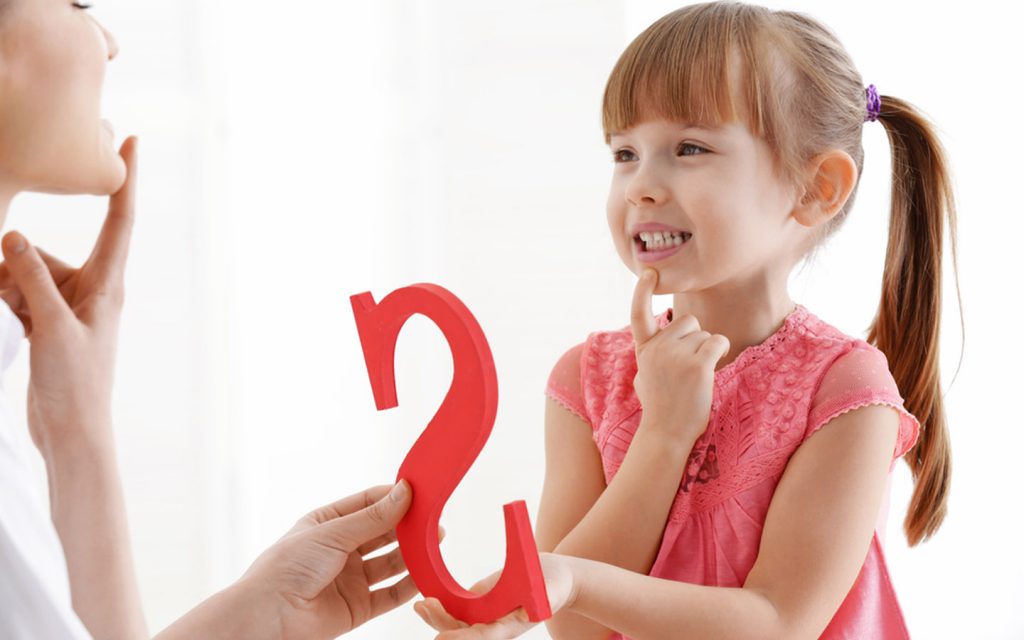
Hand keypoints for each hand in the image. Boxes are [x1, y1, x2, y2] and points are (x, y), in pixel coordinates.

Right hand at [0, 137, 137, 455]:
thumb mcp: (52, 327)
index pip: (119, 222)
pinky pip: (18, 295)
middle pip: (44, 255)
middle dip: (14, 267)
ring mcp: (68, 307)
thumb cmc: (75, 384)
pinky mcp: (48, 324)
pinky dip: (5, 301)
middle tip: (11, 299)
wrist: (71, 432)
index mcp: (107, 285)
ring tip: (12, 320)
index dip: (125, 181)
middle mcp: (92, 290)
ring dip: (4, 288)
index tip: (132, 142)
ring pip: (23, 274)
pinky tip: (5, 320)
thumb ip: (32, 278)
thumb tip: (13, 236)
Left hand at [233, 482, 419, 638]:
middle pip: (383, 533)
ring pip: (390, 563)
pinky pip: (390, 594)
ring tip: (436, 542)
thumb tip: (405, 491)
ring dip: (412, 553)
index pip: (368, 504)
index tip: (421, 491)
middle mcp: (340, 550)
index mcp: (328, 524)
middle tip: (434, 519)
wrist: (268, 618)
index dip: (394, 497)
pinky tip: (426, 574)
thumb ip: (373, 517)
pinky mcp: (357, 607)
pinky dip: (409, 585)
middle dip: (408, 526)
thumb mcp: (333, 533)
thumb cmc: (287, 567)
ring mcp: (350, 579)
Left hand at [413, 553, 575, 639]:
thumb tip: (539, 595)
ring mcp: (483, 618)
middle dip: (441, 622)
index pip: (482, 637)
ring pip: (455, 623)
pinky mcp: (477, 606)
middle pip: (462, 631)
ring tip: (420, 605)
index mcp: (509, 626)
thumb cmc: (553, 583)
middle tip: (423, 607)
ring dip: (437, 616)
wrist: (553, 580)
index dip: (462, 638)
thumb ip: (541, 594)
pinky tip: (425, 600)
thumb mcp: (549, 587)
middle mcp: (493, 626)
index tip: (441, 639)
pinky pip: (455, 610)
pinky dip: (440, 607)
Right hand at [630, 269, 729, 441]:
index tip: (649, 272)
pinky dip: (719, 352)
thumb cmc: (659, 405)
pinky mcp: (698, 364)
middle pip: (687, 321)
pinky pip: (717, 342)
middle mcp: (657, 347)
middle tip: (686, 366)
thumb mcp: (644, 374)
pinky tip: (711, 370)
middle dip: (693, 338)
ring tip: (694, 377)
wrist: (666, 433)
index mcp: (643, 348)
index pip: (638, 312)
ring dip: (706, 351)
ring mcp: (677, 355)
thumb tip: (654, 340)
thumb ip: (651, 353)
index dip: (642, 291)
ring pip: (704, 334)